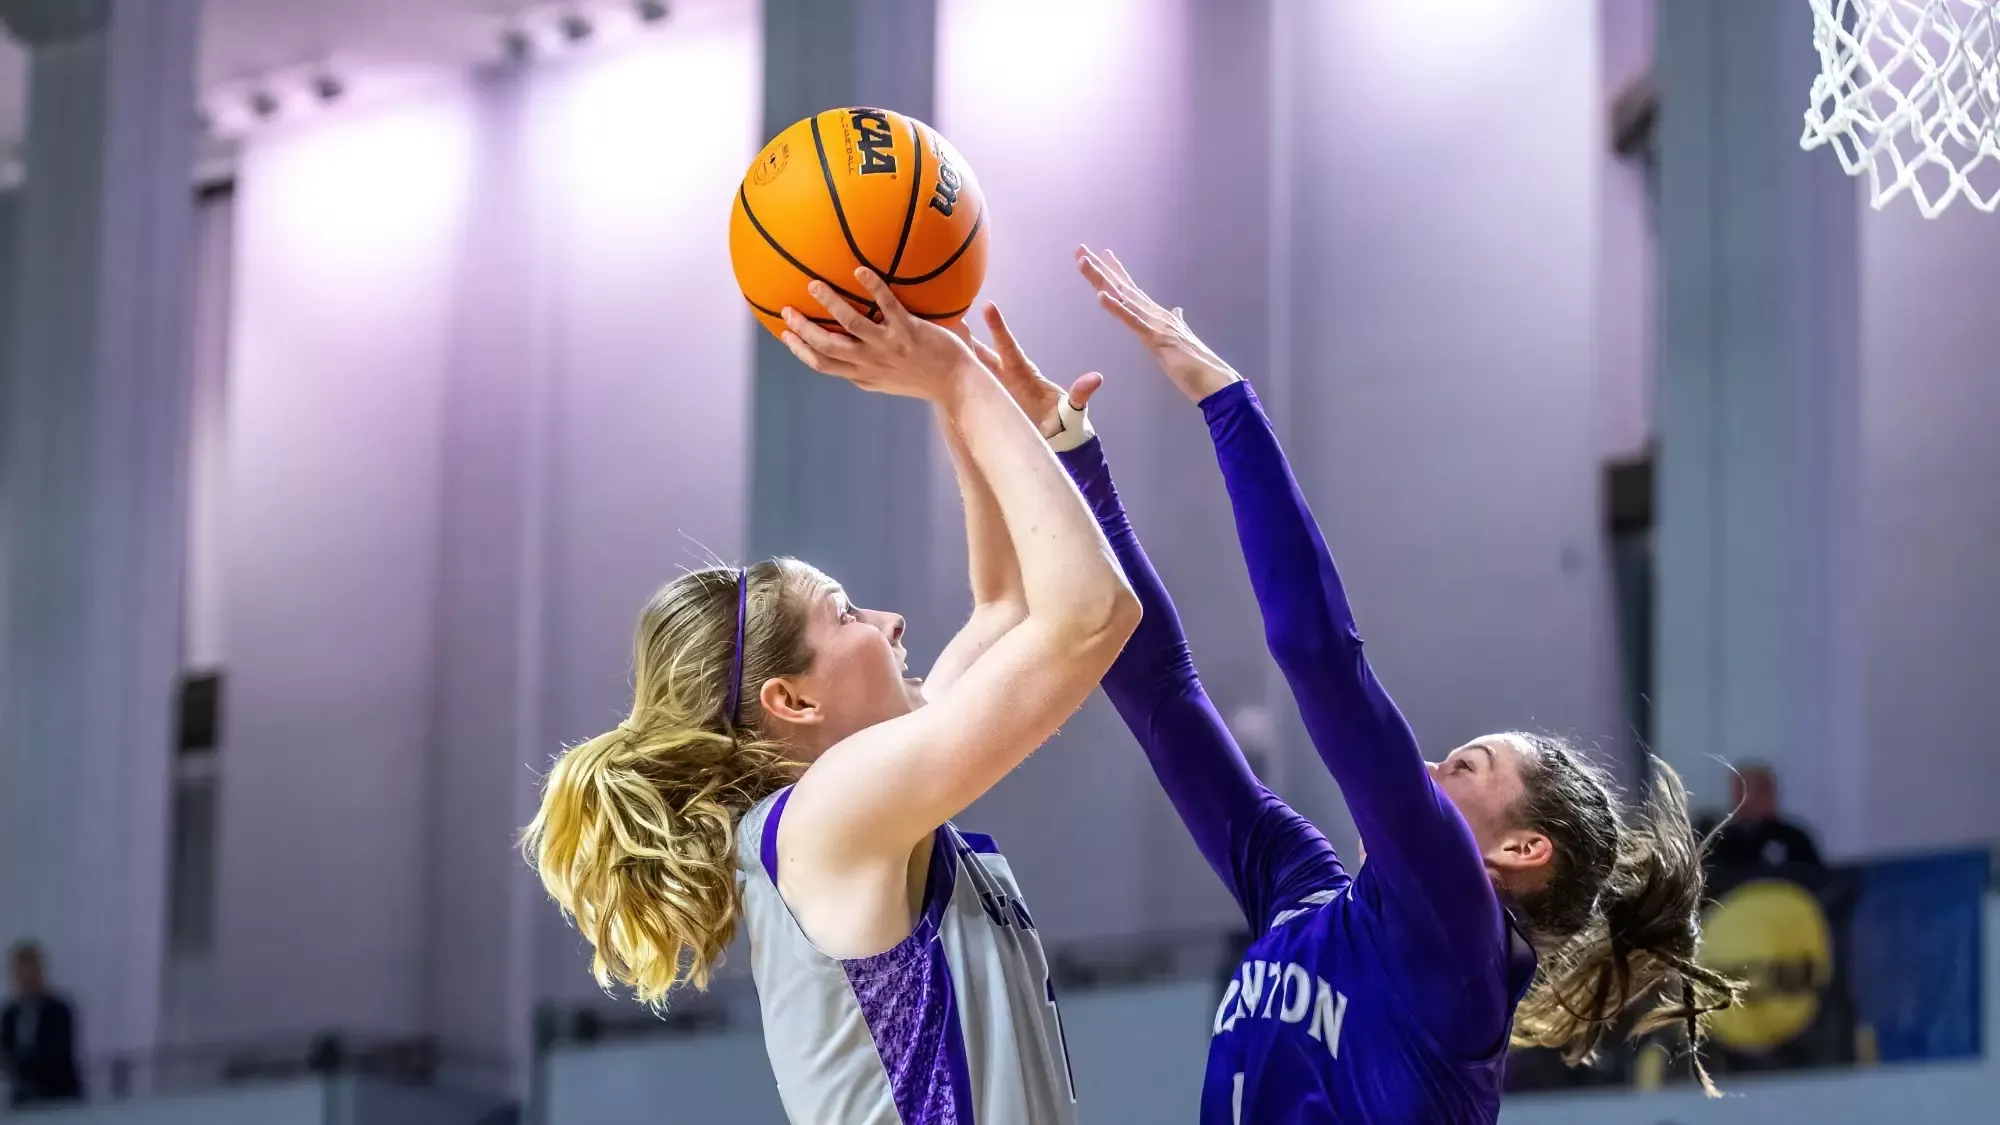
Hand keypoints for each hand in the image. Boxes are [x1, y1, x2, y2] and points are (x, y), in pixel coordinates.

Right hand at [780, 269, 979, 401]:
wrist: (958, 385)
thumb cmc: (926, 380)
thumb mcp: (889, 381)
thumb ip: (868, 369)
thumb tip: (851, 356)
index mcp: (864, 375)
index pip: (823, 364)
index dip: (800, 350)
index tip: (785, 334)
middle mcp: (871, 363)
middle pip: (827, 346)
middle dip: (803, 329)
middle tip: (787, 309)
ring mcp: (889, 347)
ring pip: (850, 324)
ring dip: (829, 304)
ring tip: (814, 284)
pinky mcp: (908, 331)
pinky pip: (887, 305)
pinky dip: (872, 287)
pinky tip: (860, 269)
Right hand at [950, 304, 1102, 437]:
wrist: (1053, 441)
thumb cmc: (1063, 421)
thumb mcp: (1072, 408)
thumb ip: (1080, 394)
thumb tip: (1096, 379)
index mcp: (1023, 372)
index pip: (1008, 346)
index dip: (998, 328)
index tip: (988, 307)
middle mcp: (1005, 376)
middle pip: (982, 352)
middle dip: (967, 336)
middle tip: (948, 316)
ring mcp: (994, 389)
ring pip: (972, 368)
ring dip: (956, 355)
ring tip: (935, 339)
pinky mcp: (987, 403)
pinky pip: (968, 388)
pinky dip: (953, 379)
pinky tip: (936, 372)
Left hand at [1076, 246, 1240, 404]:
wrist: (1215, 380)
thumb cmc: (1197, 364)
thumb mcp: (1180, 338)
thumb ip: (1177, 321)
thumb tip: (1177, 310)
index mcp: (1157, 315)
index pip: (1131, 290)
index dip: (1115, 271)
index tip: (1101, 254)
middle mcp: (1154, 313)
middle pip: (1122, 287)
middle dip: (1100, 268)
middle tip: (1080, 249)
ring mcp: (1155, 323)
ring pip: (1122, 297)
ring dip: (1101, 279)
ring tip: (1083, 262)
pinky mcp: (1155, 338)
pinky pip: (1132, 321)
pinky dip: (1116, 307)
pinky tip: (1100, 296)